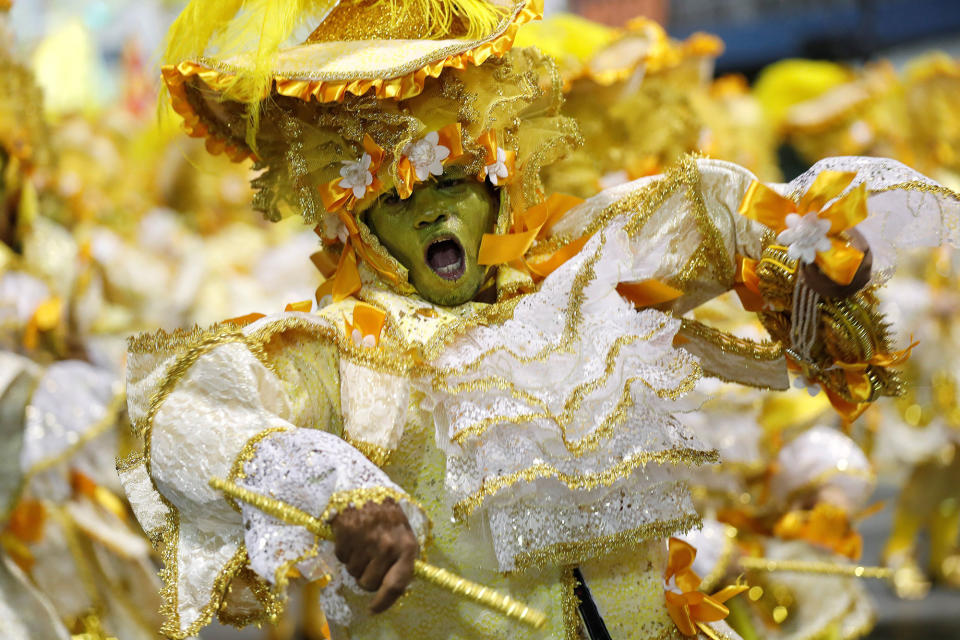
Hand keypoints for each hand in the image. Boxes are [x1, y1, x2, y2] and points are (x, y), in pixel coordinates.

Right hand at [331, 498, 418, 612]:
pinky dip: (345, 551)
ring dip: (356, 563)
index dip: (384, 602)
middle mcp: (386, 546)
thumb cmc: (389, 513)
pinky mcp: (346, 534)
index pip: (395, 584)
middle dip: (368, 577)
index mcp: (406, 546)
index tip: (374, 609)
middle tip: (371, 560)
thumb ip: (402, 560)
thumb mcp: (404, 534)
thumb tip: (394, 589)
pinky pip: (341, 558)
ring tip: (363, 542)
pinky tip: (353, 536)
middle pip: (369, 583)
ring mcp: (365, 540)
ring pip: (353, 572)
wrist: (366, 485)